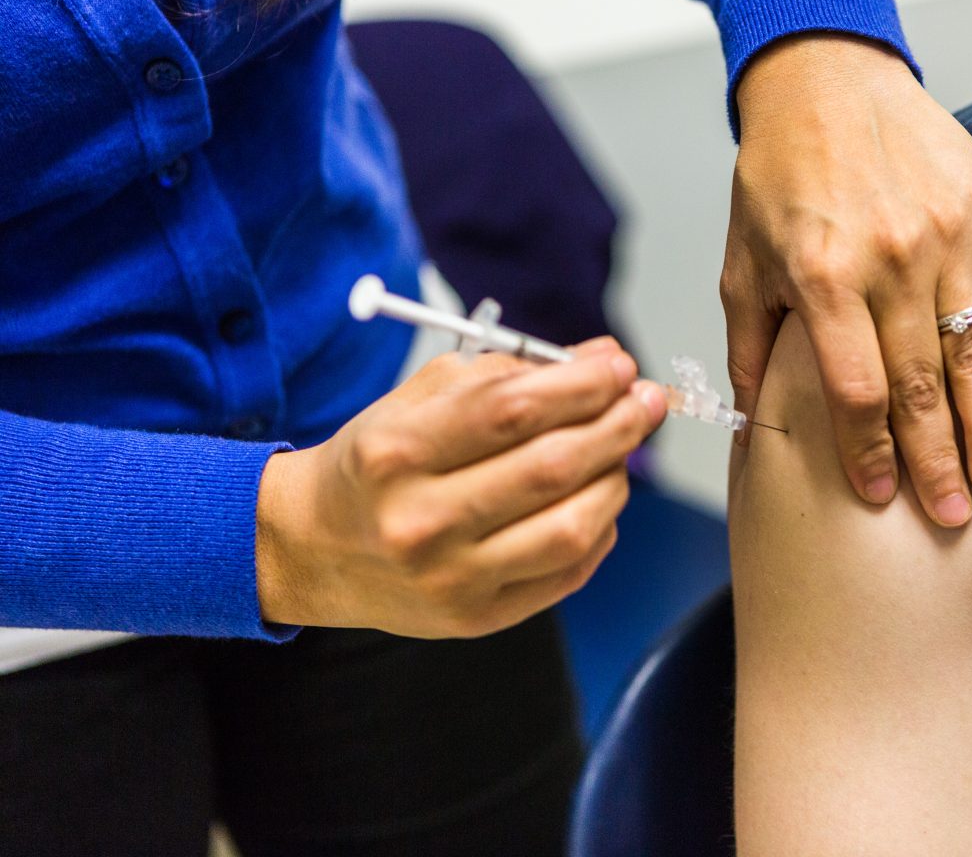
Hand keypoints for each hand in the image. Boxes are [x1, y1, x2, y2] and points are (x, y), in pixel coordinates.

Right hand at [254, 339, 666, 638]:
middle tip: (645, 402)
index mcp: (396, 453)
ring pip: (572, 527)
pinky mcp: (476, 619)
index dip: (582, 385)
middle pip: (551, 468)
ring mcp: (450, 579)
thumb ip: (510, 373)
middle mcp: (420, 521)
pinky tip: (596, 499)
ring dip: (616, 479)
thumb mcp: (420, 399)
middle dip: (616, 427)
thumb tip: (602, 360)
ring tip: (620, 451)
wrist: (317, 549)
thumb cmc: (378, 463)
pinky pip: (568, 572)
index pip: (513, 410)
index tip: (620, 367)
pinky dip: (599, 529)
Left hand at [724, 34, 971, 526]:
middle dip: (936, 464)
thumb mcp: (742, 263)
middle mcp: (890, 264)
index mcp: (823, 280)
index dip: (869, 454)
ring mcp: (946, 239)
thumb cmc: (778, 177)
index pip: (855, 393)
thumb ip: (750, 347)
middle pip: (921, 388)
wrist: (827, 82)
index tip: (877, 497)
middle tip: (951, 519)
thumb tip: (750, 423)